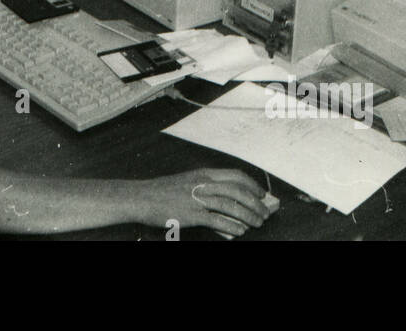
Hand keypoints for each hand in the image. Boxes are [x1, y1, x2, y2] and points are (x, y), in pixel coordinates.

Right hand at [139, 168, 276, 237]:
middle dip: (256, 203)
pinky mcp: (191, 214)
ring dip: (248, 215)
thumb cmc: (163, 191)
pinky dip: (231, 226)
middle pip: (238, 191)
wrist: (141, 197)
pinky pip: (217, 220)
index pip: (236, 176)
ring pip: (231, 206)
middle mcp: (204, 184)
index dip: (252, 185)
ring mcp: (198, 199)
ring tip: (257, 223)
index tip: (262, 194)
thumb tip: (227, 204)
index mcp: (204, 174)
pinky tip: (239, 230)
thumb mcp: (187, 183)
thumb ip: (207, 190)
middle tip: (264, 213)